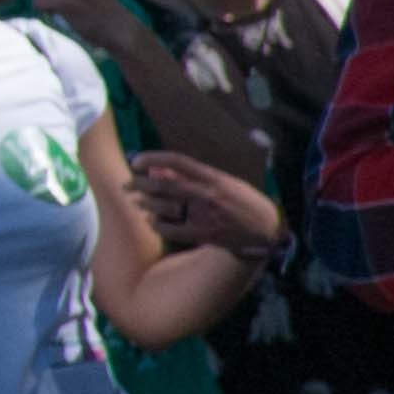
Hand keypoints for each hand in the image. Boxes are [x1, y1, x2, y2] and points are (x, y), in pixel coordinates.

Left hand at [130, 150, 284, 260]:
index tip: (136, 162)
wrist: (265, 228)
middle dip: (139, 184)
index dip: (152, 159)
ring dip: (144, 203)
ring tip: (136, 201)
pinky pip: (171, 230)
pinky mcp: (204, 234)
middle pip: (163, 185)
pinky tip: (151, 220)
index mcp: (212, 177)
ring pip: (163, 207)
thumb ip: (191, 176)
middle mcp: (207, 194)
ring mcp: (205, 215)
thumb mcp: (221, 181)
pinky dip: (156, 224)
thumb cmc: (241, 200)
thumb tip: (158, 171)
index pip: (176, 161)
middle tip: (127, 184)